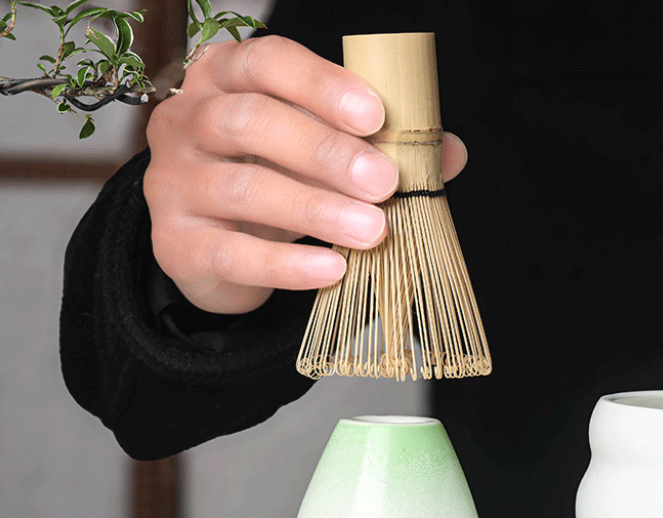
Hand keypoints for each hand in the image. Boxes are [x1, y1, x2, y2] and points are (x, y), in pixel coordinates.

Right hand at [143, 35, 467, 313]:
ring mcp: (172, 184)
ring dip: (316, 208)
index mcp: (223, 80)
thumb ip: (375, 146)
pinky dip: (287, 263)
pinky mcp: (176, 244)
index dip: (321, 85)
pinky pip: (233, 253)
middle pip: (251, 122)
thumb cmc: (269, 183)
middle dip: (325, 151)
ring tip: (372, 230)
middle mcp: (185, 123)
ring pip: (243, 188)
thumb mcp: (316, 155)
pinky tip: (331, 267)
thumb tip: (448, 152)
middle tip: (383, 181)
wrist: (212, 250)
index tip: (376, 116)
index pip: (266, 62)